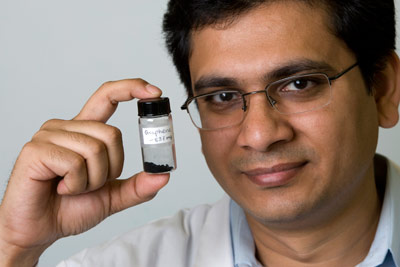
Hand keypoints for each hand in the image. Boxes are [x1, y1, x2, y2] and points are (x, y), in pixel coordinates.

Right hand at [0, 79, 169, 265]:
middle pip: (112, 134)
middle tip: (90, 184)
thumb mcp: (112, 197)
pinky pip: (75, 163)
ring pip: (95, 149)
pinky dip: (76, 184)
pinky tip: (60, 189)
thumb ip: (137, 186)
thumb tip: (164, 175)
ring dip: (92, 180)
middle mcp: (67, 127)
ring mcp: (49, 135)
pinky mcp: (36, 149)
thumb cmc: (70, 209)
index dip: (130, 88)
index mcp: (84, 132)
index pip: (107, 97)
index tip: (154, 91)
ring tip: (72, 188)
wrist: (39, 231)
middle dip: (111, 168)